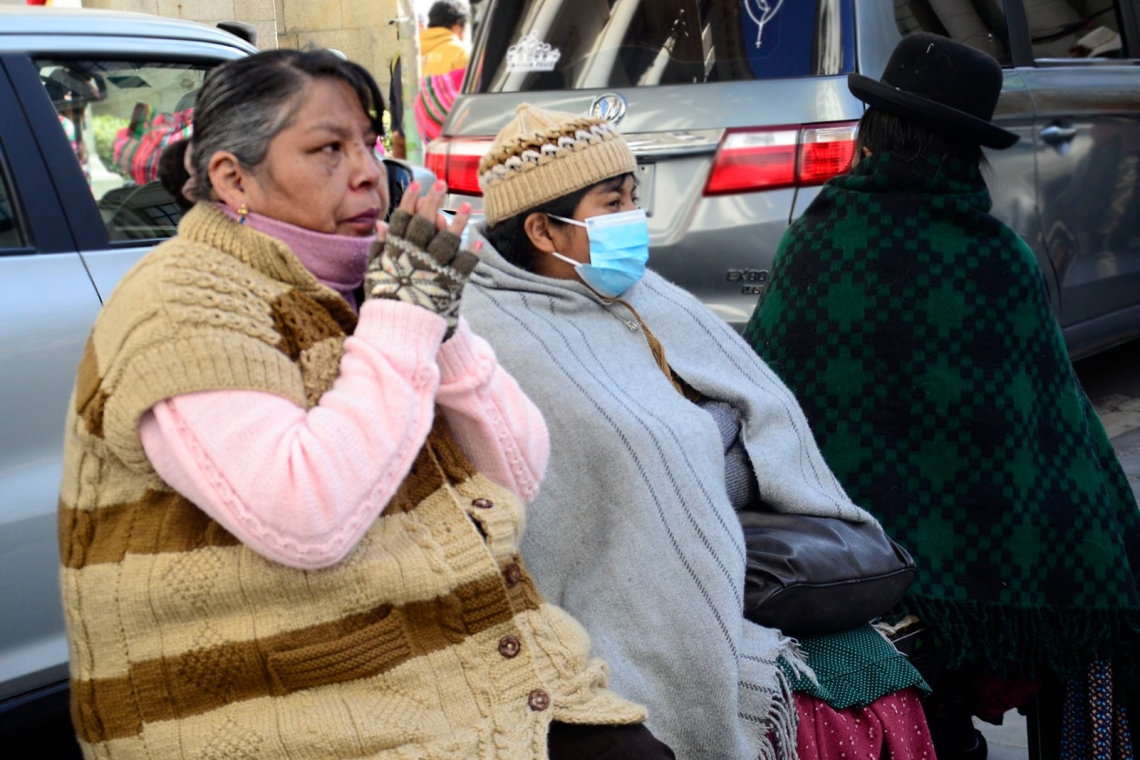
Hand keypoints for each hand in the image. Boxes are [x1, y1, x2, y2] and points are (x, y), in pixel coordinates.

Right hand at [365, 181, 479, 337]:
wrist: (399, 330)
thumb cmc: (385, 301)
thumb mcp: (375, 272)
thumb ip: (379, 248)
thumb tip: (382, 224)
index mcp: (395, 253)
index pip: (403, 220)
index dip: (409, 201)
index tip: (416, 184)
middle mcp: (415, 257)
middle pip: (425, 223)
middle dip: (433, 201)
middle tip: (441, 183)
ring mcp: (433, 270)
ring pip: (447, 240)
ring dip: (458, 222)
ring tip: (466, 206)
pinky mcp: (449, 284)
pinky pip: (464, 265)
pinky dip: (472, 254)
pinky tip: (479, 242)